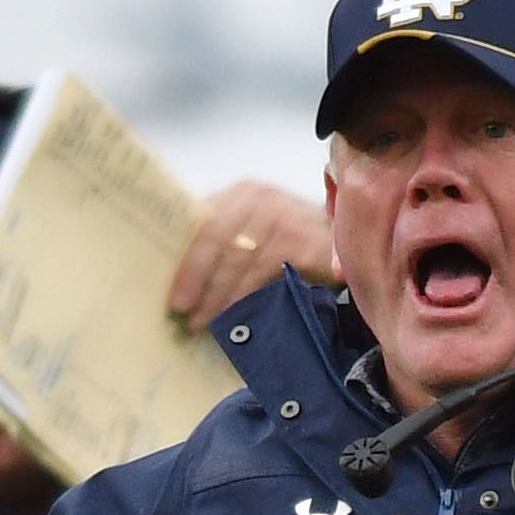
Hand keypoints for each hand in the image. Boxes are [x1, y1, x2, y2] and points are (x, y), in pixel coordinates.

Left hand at [169, 181, 335, 324]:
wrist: (351, 241)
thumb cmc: (295, 242)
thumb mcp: (257, 233)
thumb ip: (224, 243)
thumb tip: (179, 274)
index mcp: (241, 194)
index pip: (200, 219)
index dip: (180, 253)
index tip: (163, 284)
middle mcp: (259, 198)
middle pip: (214, 235)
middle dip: (193, 275)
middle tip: (179, 308)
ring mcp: (283, 216)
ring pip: (237, 257)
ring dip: (216, 294)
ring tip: (201, 320)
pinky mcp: (303, 240)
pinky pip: (262, 271)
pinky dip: (244, 296)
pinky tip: (233, 315)